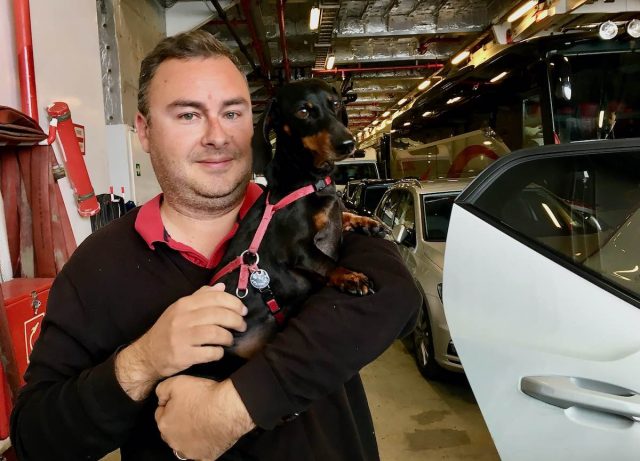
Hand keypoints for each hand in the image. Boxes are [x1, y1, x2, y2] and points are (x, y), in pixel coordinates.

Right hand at [115, 284, 246, 399]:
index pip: (215, 297)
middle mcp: (182, 318)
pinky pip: (210, 352)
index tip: (243, 311)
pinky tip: (218, 352)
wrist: (147, 355)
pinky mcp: (183, 355)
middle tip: (242, 326)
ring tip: (229, 339)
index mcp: (184, 304)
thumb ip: (201, 297)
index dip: (234, 303)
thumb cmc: (168, 330)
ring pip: (216, 333)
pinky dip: (218, 352)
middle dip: (236, 320)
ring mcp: (182, 337)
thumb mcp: (180, 309)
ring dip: (228, 337)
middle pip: (218, 315)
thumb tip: (221, 287)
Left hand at [155, 376, 254, 459]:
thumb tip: (161, 399)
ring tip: (202, 421)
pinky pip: (200, 452)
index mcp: (164, 424)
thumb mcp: (177, 382)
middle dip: (178, 421)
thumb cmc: (204, 395)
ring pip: (184, 443)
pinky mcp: (206, 456)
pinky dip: (203, 445)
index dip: (171, 404)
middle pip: (171, 430)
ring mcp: (190, 451)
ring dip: (189, 435)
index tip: (182, 399)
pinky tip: (209, 433)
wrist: (229, 408)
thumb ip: (162, 390)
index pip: (160, 414)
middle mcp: (174, 442)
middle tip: (193, 409)